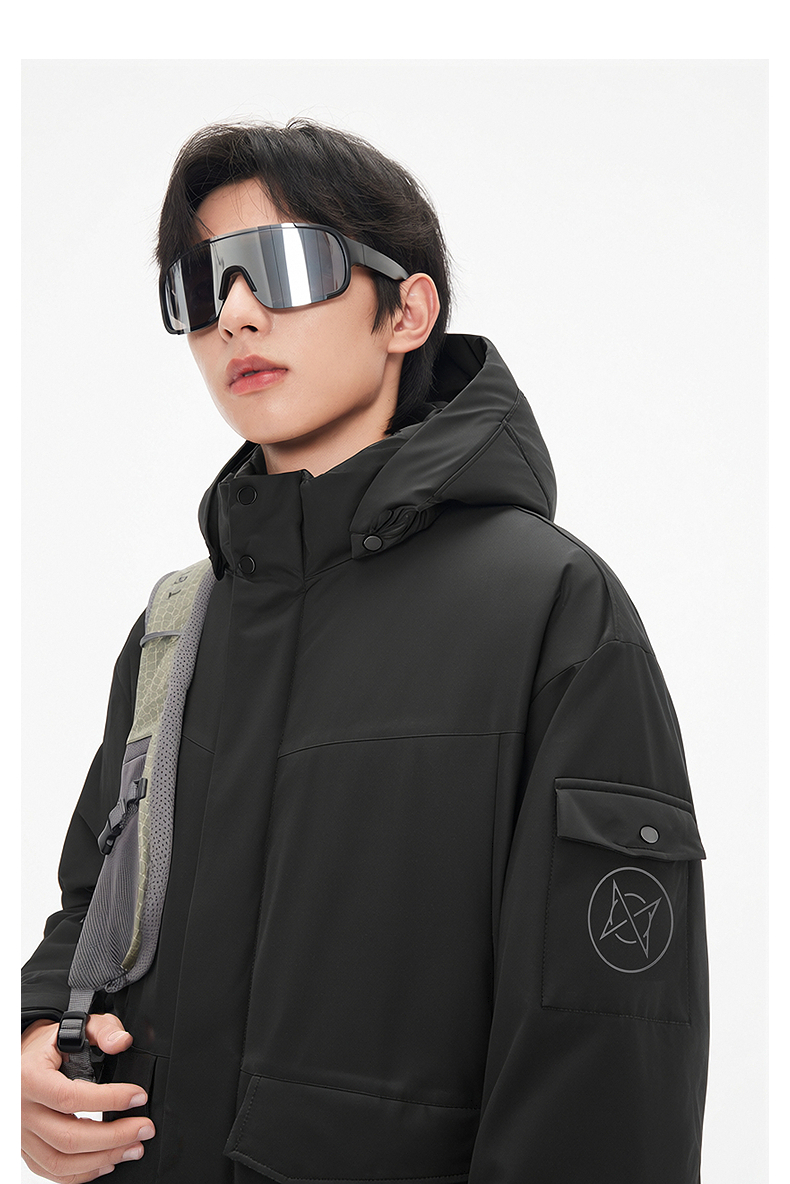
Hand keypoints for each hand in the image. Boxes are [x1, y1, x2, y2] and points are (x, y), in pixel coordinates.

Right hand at [21, 1015, 156, 1180]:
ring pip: (61, 1161)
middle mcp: (21, 1111)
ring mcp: (22, 1135)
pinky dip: (82, 1172)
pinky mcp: (26, 1149)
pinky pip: (52, 1171)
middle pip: (68, 1137)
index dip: (109, 1100)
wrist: (23, 1060)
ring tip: (133, 1147)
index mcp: (30, 1078)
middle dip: (114, 1137)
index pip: (70, 1098)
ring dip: (102, 1158)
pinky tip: (107, 1161)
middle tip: (144, 1129)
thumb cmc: (50, 1046)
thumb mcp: (76, 1027)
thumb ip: (102, 1030)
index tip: (138, 1097)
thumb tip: (122, 1042)